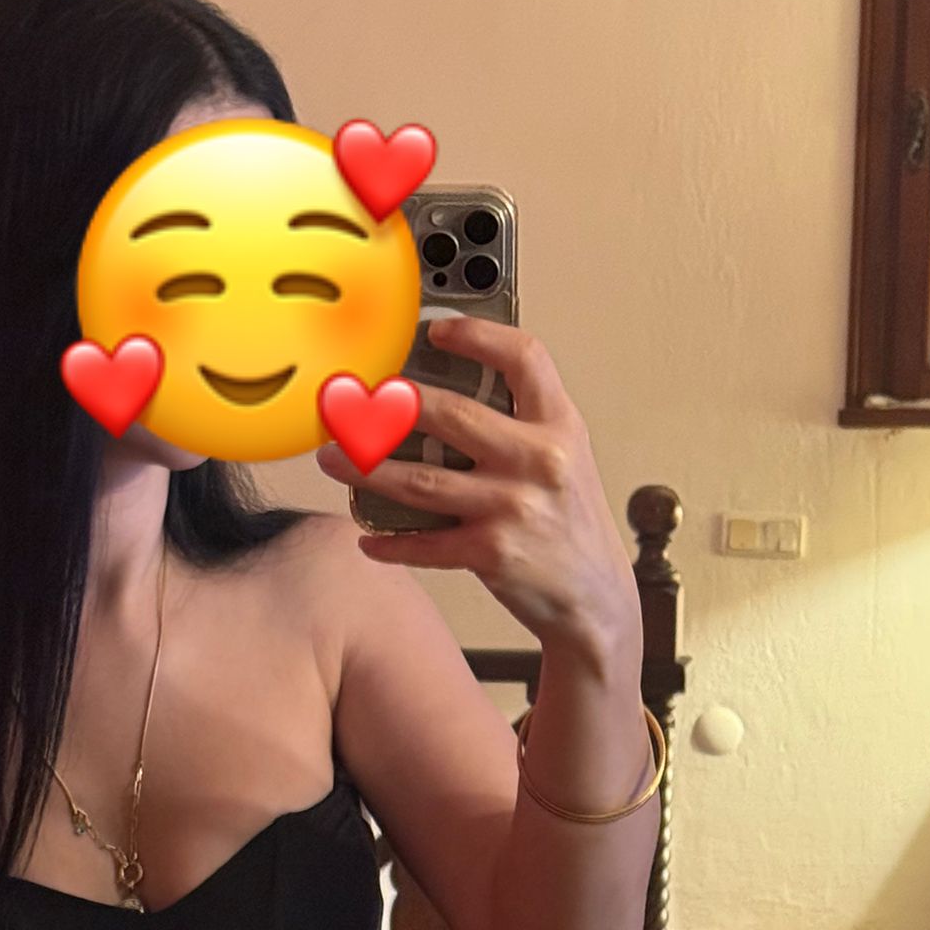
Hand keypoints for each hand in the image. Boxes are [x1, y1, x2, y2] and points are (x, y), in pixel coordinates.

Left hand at [314, 315, 641, 657]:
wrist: (595, 597)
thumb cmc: (571, 523)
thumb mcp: (566, 459)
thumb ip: (523, 424)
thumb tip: (447, 396)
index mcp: (559, 426)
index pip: (524, 358)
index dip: (478, 335)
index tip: (437, 332)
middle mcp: (538, 460)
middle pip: (450, 415)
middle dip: (390, 406)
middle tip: (352, 402)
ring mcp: (513, 508)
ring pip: (421, 481)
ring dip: (367, 469)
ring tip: (333, 459)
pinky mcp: (492, 554)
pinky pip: (425, 544)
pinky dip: (391, 543)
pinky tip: (368, 539)